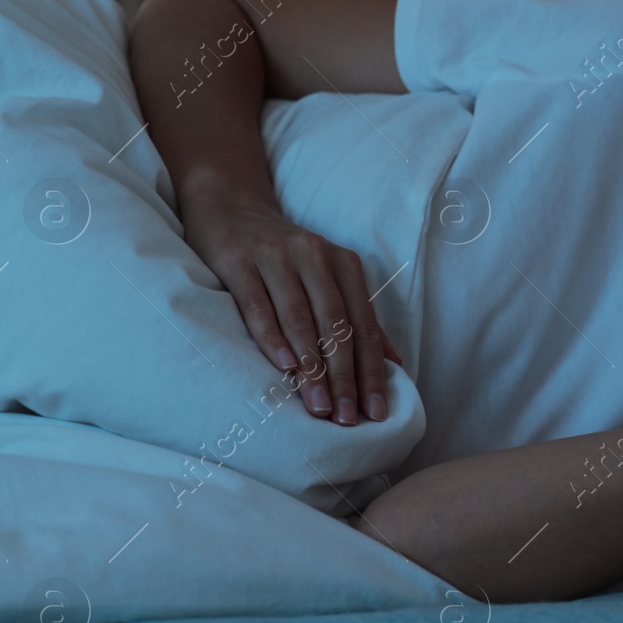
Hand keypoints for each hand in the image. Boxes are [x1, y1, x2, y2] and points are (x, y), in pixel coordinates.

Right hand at [183, 200, 400, 425]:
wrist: (228, 204)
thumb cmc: (283, 254)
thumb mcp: (327, 277)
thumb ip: (358, 317)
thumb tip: (394, 362)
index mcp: (343, 264)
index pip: (363, 326)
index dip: (372, 371)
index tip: (376, 412)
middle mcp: (314, 257)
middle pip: (336, 325)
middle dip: (345, 376)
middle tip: (346, 418)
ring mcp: (275, 257)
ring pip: (300, 319)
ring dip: (311, 367)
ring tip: (318, 406)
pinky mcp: (237, 261)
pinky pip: (258, 305)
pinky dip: (273, 337)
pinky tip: (284, 367)